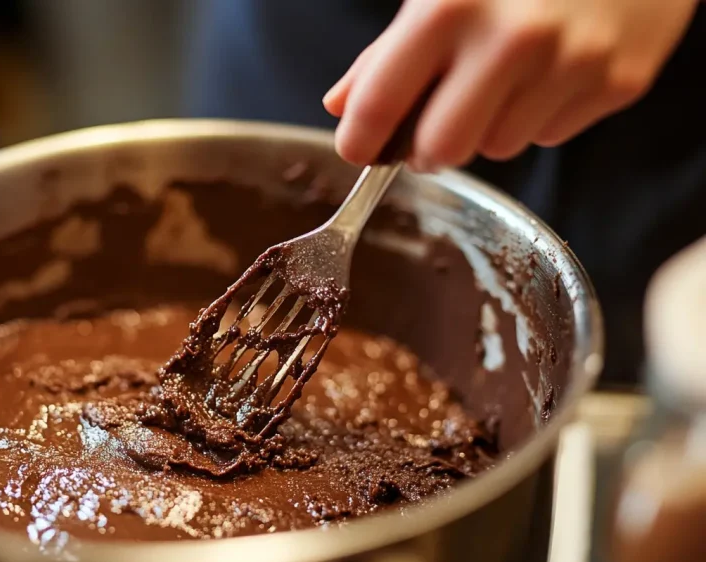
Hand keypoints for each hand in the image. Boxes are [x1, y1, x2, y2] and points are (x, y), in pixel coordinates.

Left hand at [324, 0, 698, 170]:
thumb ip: (386, 51)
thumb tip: (341, 106)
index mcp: (452, 5)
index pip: (382, 102)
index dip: (361, 139)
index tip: (358, 148)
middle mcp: (512, 38)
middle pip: (442, 150)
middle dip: (428, 149)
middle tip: (431, 130)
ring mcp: (572, 61)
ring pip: (497, 149)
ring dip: (489, 127)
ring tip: (507, 76)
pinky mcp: (618, 82)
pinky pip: (549, 137)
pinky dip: (538, 116)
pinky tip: (550, 70)